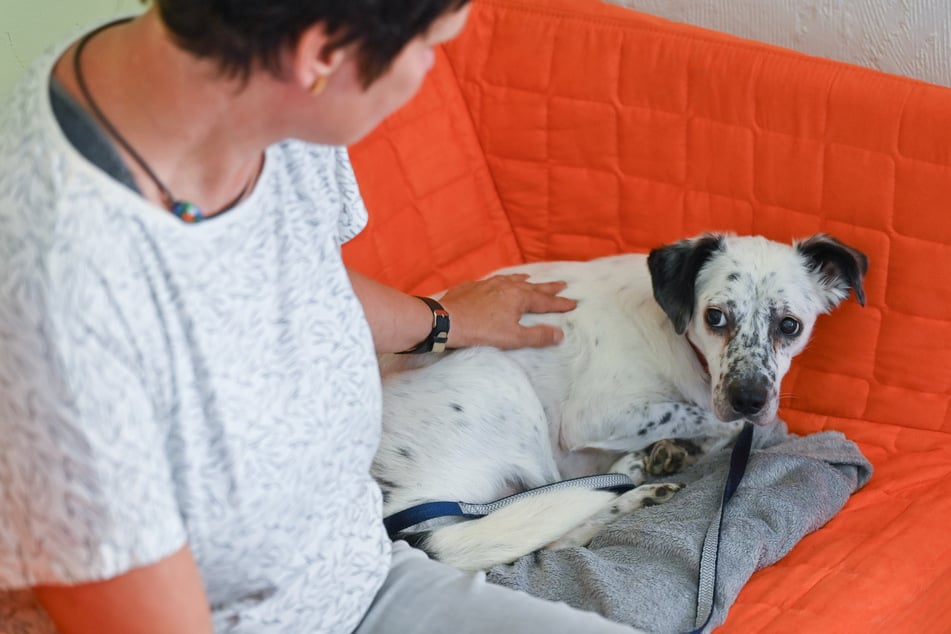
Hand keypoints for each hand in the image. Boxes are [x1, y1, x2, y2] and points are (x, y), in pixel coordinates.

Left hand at [438, 274, 576, 349]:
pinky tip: (498, 282)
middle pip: (532, 286)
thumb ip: (538, 336)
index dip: (559, 303)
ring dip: (524, 280)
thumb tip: (560, 334)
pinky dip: (502, 280)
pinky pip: (493, 280)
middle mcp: (506, 286)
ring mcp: (488, 284)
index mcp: (519, 297)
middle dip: (548, 287)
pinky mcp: (472, 287)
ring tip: (531, 278)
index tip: (573, 303)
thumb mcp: (513, 338)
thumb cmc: (481, 331)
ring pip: (511, 279)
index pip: (545, 300)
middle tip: (562, 284)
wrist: (446, 320)